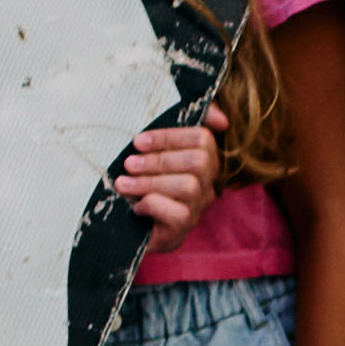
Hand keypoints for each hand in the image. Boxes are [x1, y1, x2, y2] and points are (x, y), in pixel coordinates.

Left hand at [108, 116, 220, 239]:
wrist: (127, 226)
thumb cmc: (140, 181)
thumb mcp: (150, 151)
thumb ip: (174, 129)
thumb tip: (221, 118)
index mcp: (201, 159)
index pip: (202, 138)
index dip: (170, 137)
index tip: (138, 142)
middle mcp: (206, 183)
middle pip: (199, 162)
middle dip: (159, 160)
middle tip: (129, 164)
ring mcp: (197, 207)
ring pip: (188, 186)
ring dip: (150, 182)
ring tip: (123, 184)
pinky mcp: (183, 227)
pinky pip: (178, 213)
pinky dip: (152, 205)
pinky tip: (136, 206)